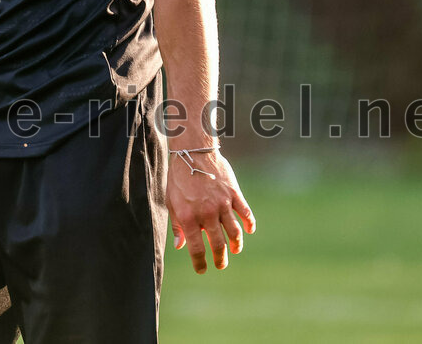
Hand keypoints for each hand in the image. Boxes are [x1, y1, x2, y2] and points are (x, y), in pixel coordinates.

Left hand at [167, 148, 255, 273]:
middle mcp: (206, 213)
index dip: (200, 262)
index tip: (202, 269)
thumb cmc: (179, 177)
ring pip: (234, 232)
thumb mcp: (172, 200)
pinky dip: (249, 224)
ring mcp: (222, 203)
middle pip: (218, 244)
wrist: (192, 152)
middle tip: (221, 264)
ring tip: (235, 249)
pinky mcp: (233, 193)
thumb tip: (180, 245)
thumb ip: (177, 224)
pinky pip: (245, 213)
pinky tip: (248, 230)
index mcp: (188, 216)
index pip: (196, 247)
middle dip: (220, 258)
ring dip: (236, 244)